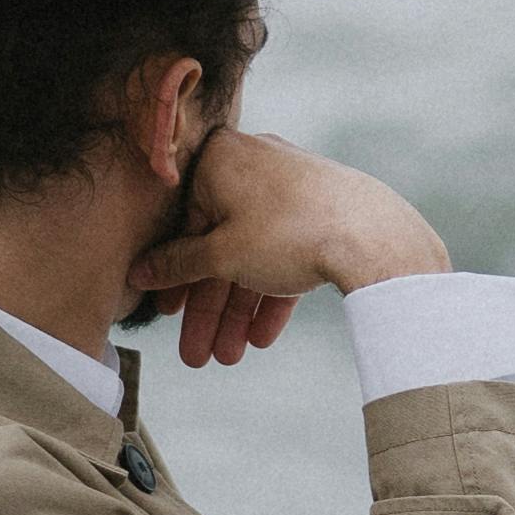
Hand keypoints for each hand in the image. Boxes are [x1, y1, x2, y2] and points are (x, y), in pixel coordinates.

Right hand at [131, 129, 450, 365]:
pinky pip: (286, 253)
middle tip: (199, 355)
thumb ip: (177, 265)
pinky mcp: (321, 210)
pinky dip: (273, 292)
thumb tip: (141, 272)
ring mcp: (291, 187)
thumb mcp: (221, 255)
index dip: (175, 278)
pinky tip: (263, 337)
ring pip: (254, 254)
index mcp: (218, 158)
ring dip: (238, 310)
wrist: (373, 233)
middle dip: (210, 308)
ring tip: (230, 357)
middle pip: (220, 246)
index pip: (184, 224)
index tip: (168, 315)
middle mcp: (253, 163)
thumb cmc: (288, 232)